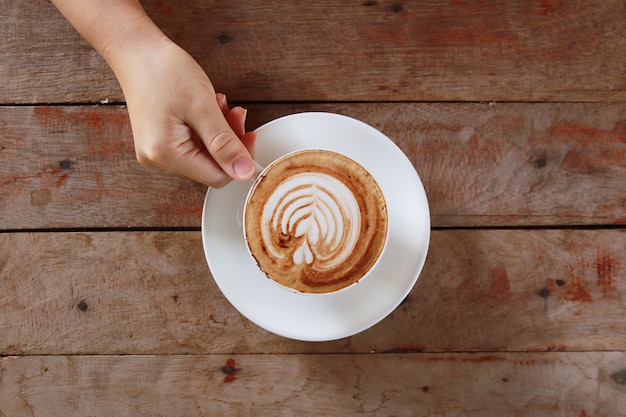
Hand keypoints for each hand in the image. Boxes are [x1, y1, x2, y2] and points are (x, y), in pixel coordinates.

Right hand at [115, 35, 256, 186]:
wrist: (137, 50)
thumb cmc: (164, 71)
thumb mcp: (203, 106)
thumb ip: (225, 143)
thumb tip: (245, 172)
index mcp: (165, 154)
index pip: (217, 177)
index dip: (238, 159)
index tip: (249, 134)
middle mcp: (158, 158)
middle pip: (211, 166)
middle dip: (229, 141)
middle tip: (235, 113)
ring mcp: (157, 150)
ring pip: (205, 154)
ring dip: (220, 131)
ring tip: (218, 104)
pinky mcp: (161, 140)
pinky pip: (194, 143)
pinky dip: (207, 127)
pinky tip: (207, 107)